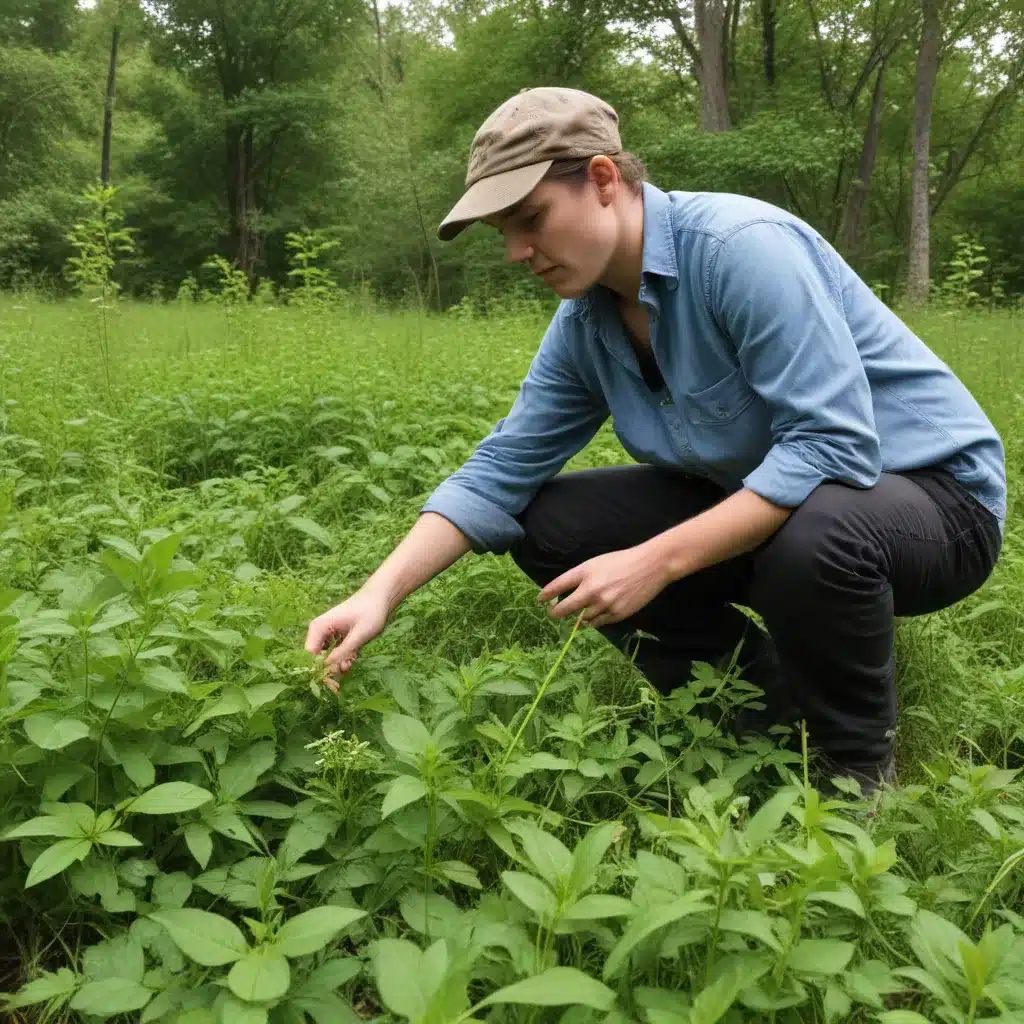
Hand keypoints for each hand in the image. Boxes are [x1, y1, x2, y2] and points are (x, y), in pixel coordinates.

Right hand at [304, 588, 390, 691]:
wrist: (381, 597)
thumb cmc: (371, 612)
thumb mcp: (359, 635)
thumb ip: (343, 651)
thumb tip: (327, 668)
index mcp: (319, 627)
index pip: (309, 655)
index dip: (318, 670)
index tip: (332, 681)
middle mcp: (319, 631)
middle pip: (316, 659)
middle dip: (328, 671)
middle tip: (341, 681)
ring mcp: (327, 634)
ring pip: (326, 658)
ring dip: (338, 665)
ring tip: (352, 661)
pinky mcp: (336, 637)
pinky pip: (334, 653)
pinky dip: (343, 658)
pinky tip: (353, 657)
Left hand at [537, 543, 671, 629]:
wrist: (650, 566)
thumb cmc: (621, 561)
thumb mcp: (596, 563)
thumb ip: (580, 577)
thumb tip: (566, 594)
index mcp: (585, 573)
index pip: (558, 586)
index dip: (545, 595)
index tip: (539, 600)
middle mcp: (592, 590)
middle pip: (565, 609)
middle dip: (556, 613)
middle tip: (553, 614)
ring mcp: (604, 604)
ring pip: (583, 619)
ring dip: (579, 617)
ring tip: (581, 613)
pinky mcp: (617, 614)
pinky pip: (599, 623)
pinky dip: (595, 621)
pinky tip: (596, 615)